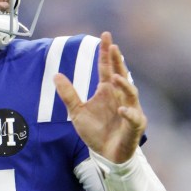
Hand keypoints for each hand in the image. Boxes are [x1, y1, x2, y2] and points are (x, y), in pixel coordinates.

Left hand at [53, 32, 145, 162]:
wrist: (106, 155)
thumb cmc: (95, 132)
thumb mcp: (77, 112)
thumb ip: (68, 94)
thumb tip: (55, 75)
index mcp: (107, 91)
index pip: (107, 67)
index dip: (106, 53)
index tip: (105, 35)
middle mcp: (121, 97)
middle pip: (121, 74)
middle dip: (118, 61)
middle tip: (113, 46)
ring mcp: (130, 110)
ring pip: (130, 93)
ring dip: (124, 84)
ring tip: (114, 76)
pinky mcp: (135, 126)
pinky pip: (133, 118)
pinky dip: (128, 113)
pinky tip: (120, 110)